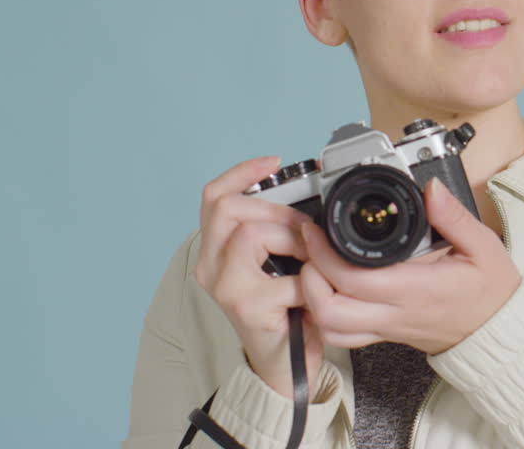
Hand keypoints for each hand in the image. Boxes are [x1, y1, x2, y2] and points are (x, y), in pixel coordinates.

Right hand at [194, 156, 324, 397]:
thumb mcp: (276, 260)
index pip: (214, 197)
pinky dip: (309, 279)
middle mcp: (210, 267)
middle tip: (304, 230)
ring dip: (292, 240)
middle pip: (230, 209)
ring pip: (251, 234)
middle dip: (276, 210)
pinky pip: (286, 275)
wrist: (286, 361)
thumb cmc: (284, 308)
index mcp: (215, 250)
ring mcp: (225, 288)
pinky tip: (313, 290)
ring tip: (309, 258)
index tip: (272, 162)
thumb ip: (276, 230)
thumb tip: (303, 199)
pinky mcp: (247, 307)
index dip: (241, 173)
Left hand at [299, 179, 521, 354]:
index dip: (324, 254)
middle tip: (310, 246)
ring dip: (312, 298)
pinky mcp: (385, 334)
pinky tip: (326, 290)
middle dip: (308, 276)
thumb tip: (430, 187)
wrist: (497, 330)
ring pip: (331, 327)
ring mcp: (387, 327)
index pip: (355, 280)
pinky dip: (324, 315)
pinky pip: (343, 335)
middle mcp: (396, 312)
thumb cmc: (491, 289)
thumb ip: (453, 216)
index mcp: (417, 289)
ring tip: (315, 266)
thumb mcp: (483, 245)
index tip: (316, 228)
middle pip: (330, 310)